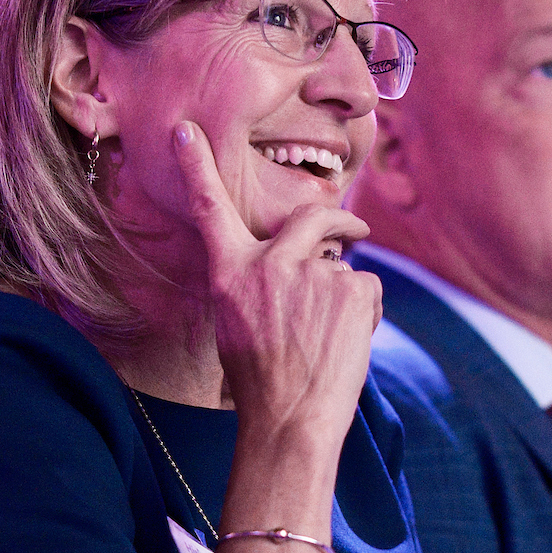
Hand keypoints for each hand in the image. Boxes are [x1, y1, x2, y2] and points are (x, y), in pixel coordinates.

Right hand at [176, 121, 380, 445]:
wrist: (290, 422)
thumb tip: (301, 262)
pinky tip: (348, 343)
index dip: (195, 166)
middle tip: (356, 233)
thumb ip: (259, 284)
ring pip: (343, 266)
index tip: (185, 130)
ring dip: (346, 296)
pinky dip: (365, 313)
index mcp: (230, 274)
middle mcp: (267, 264)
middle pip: (310, 218)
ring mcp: (310, 273)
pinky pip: (366, 287)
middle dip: (337, 222)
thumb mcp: (237, 325)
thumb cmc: (261, 383)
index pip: (209, 209)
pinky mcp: (349, 287)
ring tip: (331, 341)